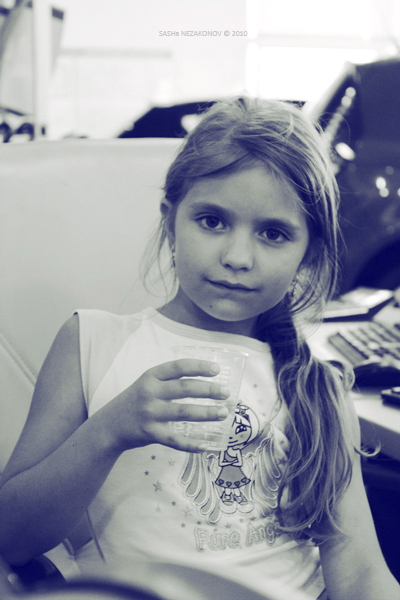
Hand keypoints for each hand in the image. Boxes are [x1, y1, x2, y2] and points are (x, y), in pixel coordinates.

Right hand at [103, 359, 229, 452]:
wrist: (109, 426)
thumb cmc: (135, 401)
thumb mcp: (146, 383)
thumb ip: (169, 380)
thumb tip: (204, 381)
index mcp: (150, 377)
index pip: (178, 367)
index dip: (199, 367)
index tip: (217, 370)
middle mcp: (150, 393)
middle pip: (185, 389)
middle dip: (209, 390)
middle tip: (226, 393)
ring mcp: (150, 413)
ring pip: (184, 412)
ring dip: (207, 413)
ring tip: (223, 413)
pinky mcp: (149, 433)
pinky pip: (175, 440)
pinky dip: (192, 444)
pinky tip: (207, 445)